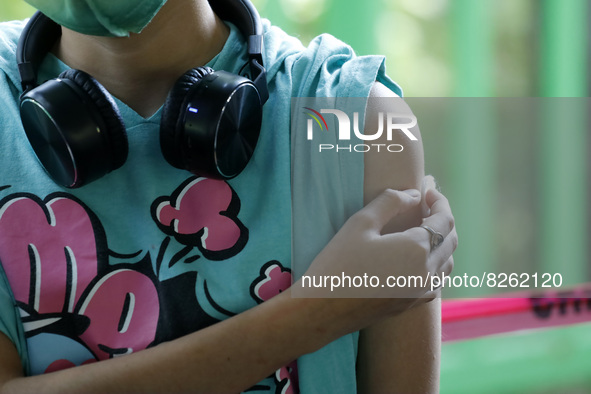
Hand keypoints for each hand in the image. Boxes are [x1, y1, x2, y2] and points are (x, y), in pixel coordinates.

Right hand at [296, 184, 456, 326]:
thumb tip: (414, 195)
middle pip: (450, 241)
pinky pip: (436, 282)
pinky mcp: (411, 305)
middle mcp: (426, 272)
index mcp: (417, 249)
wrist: (322, 309)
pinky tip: (417, 258)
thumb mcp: (360, 223)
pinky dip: (434, 265)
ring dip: (441, 243)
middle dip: (442, 219)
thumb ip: (391, 202)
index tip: (427, 189)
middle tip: (424, 204)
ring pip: (446, 263)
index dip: (439, 201)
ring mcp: (420, 292)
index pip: (444, 220)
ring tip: (422, 229)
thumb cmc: (337, 262)